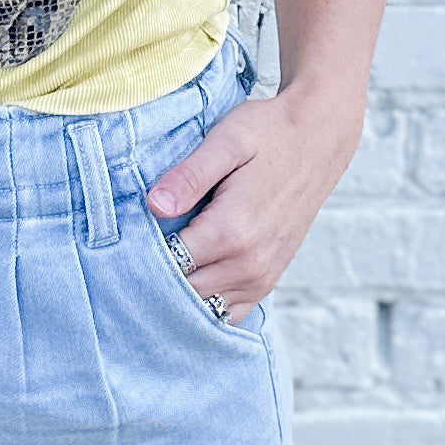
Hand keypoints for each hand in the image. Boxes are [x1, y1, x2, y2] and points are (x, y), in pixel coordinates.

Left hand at [142, 79, 362, 319]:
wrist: (318, 138)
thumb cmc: (269, 132)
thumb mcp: (227, 140)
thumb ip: (188, 175)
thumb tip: (154, 205)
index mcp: (231, 231)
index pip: (168, 265)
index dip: (140, 257)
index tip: (125, 242)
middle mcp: (249, 263)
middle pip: (182, 293)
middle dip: (155, 278)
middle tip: (134, 255)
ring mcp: (262, 276)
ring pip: (204, 307)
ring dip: (179, 293)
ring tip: (159, 265)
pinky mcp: (269, 279)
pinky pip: (230, 312)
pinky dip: (207, 303)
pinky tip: (190, 280)